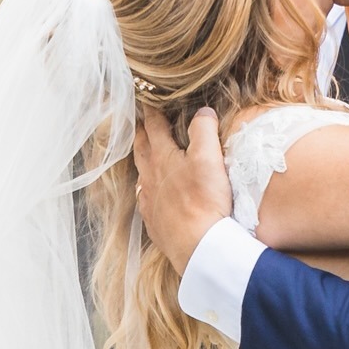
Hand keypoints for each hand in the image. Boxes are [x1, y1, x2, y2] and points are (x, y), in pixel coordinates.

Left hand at [133, 106, 230, 271]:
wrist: (198, 246)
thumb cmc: (203, 200)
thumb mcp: (209, 157)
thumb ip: (204, 130)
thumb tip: (202, 112)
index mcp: (163, 158)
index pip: (154, 128)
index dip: (152, 113)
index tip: (147, 101)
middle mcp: (151, 178)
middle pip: (142, 150)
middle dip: (141, 134)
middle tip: (139, 124)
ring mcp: (150, 201)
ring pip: (142, 175)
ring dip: (142, 162)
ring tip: (143, 156)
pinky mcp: (155, 223)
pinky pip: (146, 201)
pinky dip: (147, 191)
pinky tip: (150, 195)